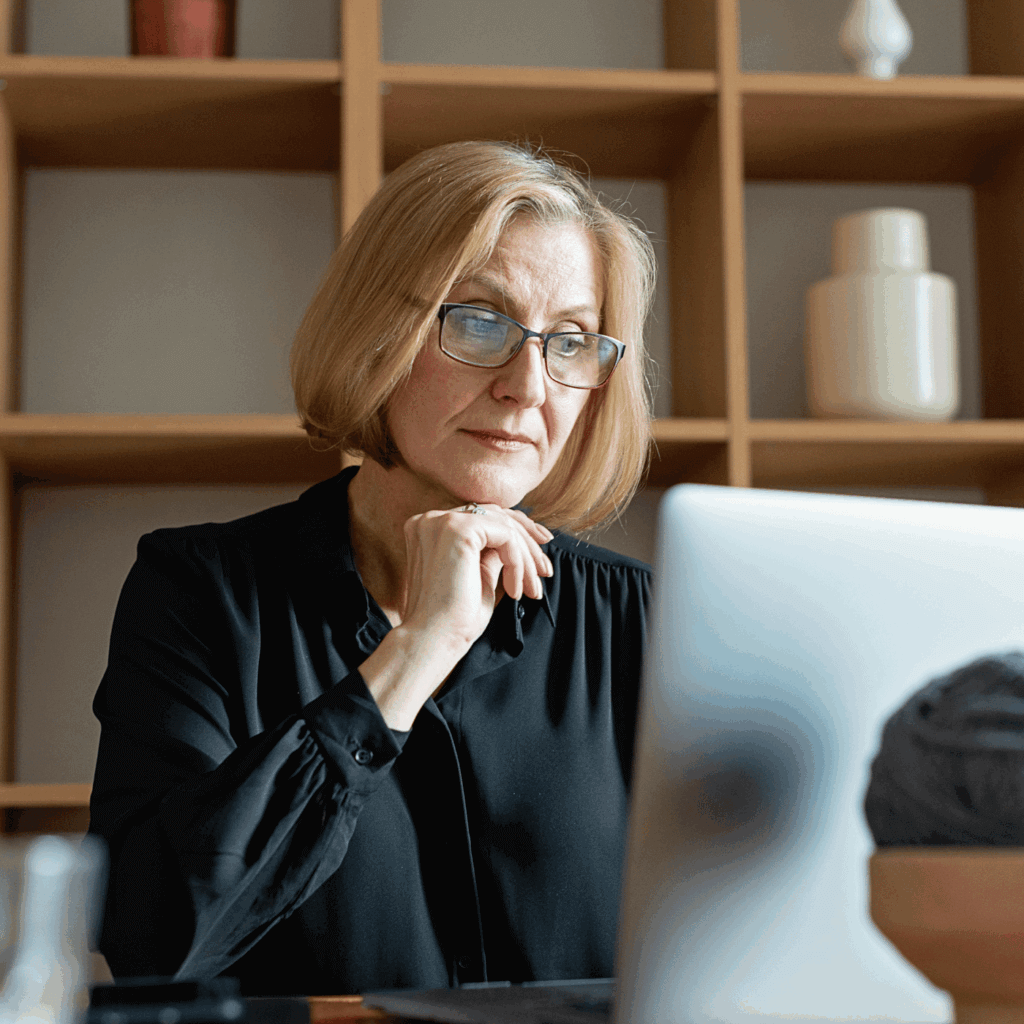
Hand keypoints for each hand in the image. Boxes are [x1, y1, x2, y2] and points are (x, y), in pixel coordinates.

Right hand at [401, 504, 553, 649]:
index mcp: (430, 528)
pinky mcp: (458, 529)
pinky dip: (517, 562)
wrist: (433, 640)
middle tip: (545, 571)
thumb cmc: (452, 618)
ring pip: (504, 525)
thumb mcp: (478, 577)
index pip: (482, 516)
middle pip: (496, 515)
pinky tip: (514, 590)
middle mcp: (432, 519)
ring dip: (526, 558)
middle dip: (528, 542)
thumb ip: (490, 554)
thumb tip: (515, 542)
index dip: (515, 530)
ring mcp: (442, 521)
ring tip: (532, 589)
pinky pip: (506, 536)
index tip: (540, 549)